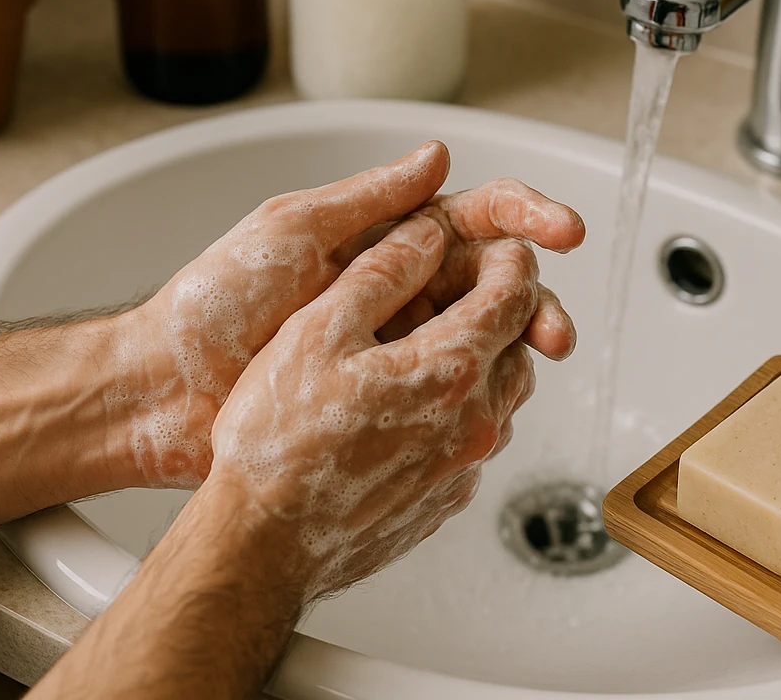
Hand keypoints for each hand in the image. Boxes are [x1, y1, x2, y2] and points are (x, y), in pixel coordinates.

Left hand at [106, 143, 583, 488]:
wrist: (164, 392)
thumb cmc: (213, 304)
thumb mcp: (290, 232)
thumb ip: (368, 200)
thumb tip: (437, 155)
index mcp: (384, 236)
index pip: (474, 216)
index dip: (526, 217)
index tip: (563, 230)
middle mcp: (399, 284)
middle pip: (495, 279)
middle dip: (536, 295)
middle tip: (555, 329)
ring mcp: (395, 341)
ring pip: (482, 336)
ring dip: (520, 345)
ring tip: (536, 366)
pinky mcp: (383, 394)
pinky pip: (450, 387)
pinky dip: (483, 389)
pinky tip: (496, 400)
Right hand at [206, 211, 564, 600]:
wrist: (261, 544)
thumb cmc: (277, 444)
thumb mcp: (317, 330)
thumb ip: (380, 272)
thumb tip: (425, 235)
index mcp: (449, 371)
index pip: (513, 296)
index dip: (508, 259)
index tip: (494, 246)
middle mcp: (474, 422)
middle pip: (519, 346)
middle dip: (502, 308)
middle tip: (466, 285)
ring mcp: (464, 468)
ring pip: (502, 395)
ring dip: (483, 360)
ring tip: (434, 341)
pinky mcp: (447, 499)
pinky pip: (476, 439)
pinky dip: (461, 408)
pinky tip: (412, 403)